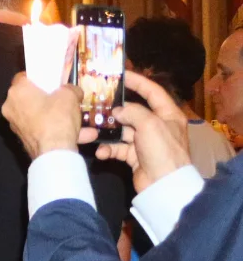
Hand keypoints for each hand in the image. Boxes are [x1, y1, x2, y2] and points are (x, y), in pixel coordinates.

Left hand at [2, 73, 83, 158]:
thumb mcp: (70, 96)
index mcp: (17, 92)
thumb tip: (72, 91)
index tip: (50, 80)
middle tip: (65, 100)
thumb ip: (70, 89)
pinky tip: (82, 136)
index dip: (38, 77)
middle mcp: (11, 107)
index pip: (23, 77)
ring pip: (40, 116)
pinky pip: (43, 130)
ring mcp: (16, 125)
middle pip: (31, 98)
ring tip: (79, 120)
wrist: (54, 153)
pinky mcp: (24, 139)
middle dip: (50, 99)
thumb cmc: (57, 118)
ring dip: (59, 118)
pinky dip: (59, 131)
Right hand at [91, 71, 193, 192]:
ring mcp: (145, 141)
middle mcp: (157, 126)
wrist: (164, 185)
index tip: (119, 75)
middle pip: (134, 111)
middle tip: (97, 102)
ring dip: (108, 132)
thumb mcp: (149, 124)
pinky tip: (101, 152)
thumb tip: (117, 110)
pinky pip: (118, 148)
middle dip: (116, 109)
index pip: (153, 91)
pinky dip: (109, 149)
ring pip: (123, 130)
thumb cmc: (162, 150)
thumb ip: (132, 112)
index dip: (137, 81)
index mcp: (168, 115)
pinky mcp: (135, 156)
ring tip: (93, 129)